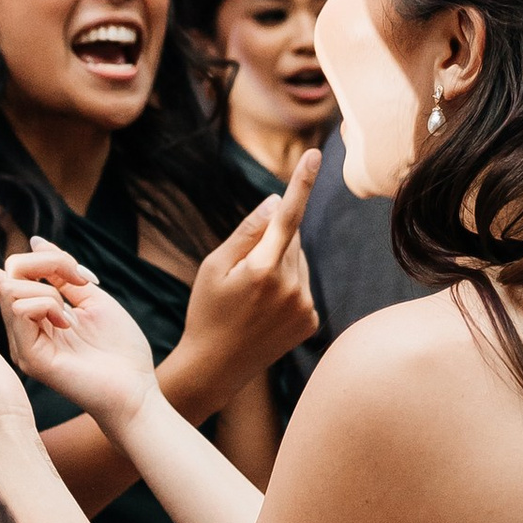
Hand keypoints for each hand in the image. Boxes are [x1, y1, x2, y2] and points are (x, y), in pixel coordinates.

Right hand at [0, 224, 162, 431]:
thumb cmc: (118, 348)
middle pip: (9, 272)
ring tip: (72, 314)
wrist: (136, 388)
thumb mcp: (92, 297)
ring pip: (12, 288)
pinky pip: (21, 309)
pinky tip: (67, 325)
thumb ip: (62, 272)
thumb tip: (36, 240)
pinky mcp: (27, 356)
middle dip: (48, 261)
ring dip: (52, 287)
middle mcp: (19, 328)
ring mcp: (20, 343)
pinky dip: (49, 304)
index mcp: (32, 313)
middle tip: (83, 278)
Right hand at [178, 157, 319, 406]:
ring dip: (281, 265)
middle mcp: (290, 287)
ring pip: (298, 262)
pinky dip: (288, 287)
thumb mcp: (214, 266)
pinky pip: (303, 286)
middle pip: (290, 240)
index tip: (315, 155)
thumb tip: (277, 202)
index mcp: (262, 270)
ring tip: (252, 296)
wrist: (216, 367)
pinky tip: (265, 310)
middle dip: (271, 243)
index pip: (287, 217)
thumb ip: (247, 232)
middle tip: (242, 273)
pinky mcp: (311, 320)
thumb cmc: (206, 310)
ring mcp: (304, 306)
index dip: (302, 183)